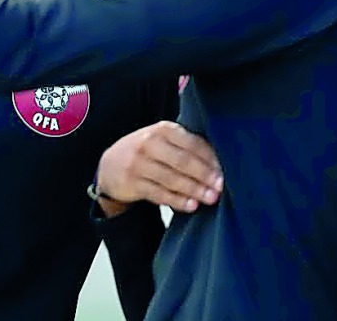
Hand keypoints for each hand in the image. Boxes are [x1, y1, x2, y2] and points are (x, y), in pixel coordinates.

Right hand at [96, 120, 222, 215]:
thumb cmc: (148, 152)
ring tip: (211, 198)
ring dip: (194, 189)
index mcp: (162, 129)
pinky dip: (177, 200)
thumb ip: (187, 146)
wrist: (110, 165)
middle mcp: (148, 143)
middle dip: (204, 175)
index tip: (226, 172)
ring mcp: (138, 163)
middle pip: (182, 161)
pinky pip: (158, 193)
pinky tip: (191, 205)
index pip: (192, 143)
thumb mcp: (163, 140)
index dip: (210, 159)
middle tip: (221, 187)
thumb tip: (220, 165)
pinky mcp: (132, 182)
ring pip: (171, 178)